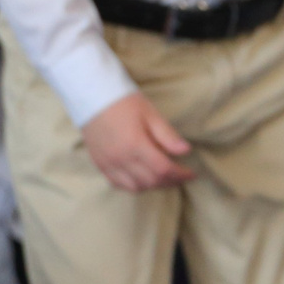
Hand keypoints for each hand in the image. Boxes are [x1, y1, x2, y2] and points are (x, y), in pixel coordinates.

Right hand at [81, 92, 195, 191]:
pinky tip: (143, 179)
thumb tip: (186, 151)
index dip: (180, 174)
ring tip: (164, 178)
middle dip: (170, 181)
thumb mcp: (150, 113)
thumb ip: (167, 135)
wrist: (91, 96)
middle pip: (151, 181)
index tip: (191, 173)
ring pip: (135, 187)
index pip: (163, 169)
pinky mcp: (100, 164)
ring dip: (153, 186)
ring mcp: (108, 164)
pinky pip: (119, 184)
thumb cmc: (123, 102)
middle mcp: (121, 159)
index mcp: (135, 145)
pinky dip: (134, 186)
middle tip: (181, 176)